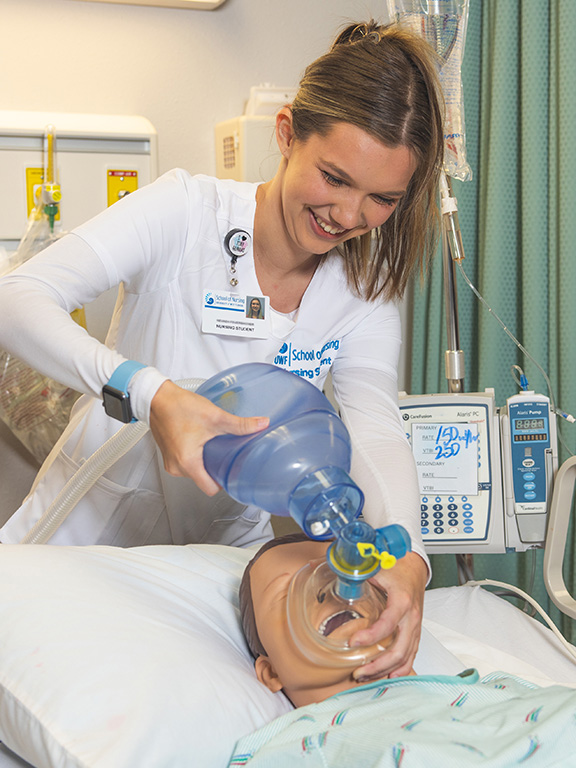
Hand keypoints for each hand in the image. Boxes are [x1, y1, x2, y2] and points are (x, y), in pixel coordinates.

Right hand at [149, 380, 268, 494]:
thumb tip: (261, 424)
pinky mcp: (169, 454)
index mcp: (188, 463)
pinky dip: (195, 455)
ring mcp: (171, 462)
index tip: (233, 472)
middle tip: (227, 454)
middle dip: (216, 469)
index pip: (210, 489)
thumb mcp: (214, 417)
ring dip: (205, 461)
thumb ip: (239, 424)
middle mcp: (176, 467)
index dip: (224, 482)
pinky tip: (202, 441)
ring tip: (213, 445)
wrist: (157, 397)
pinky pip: (187, 462)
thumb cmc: (178, 407)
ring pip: (195, 471)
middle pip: (203, 479)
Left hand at [350, 551, 427, 680]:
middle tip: (357, 672)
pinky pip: (411, 655)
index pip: (388, 624)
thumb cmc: (395, 567)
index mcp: (402, 600)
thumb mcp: (375, 566)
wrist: (414, 568)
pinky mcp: (415, 632)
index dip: (370, 636)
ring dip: (385, 670)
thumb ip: (351, 571)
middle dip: (377, 665)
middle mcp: (412, 617)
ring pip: (405, 657)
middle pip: (399, 650)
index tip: (352, 642)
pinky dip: (400, 668)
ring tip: (364, 675)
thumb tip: (316, 566)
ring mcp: (415, 627)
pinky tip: (387, 675)